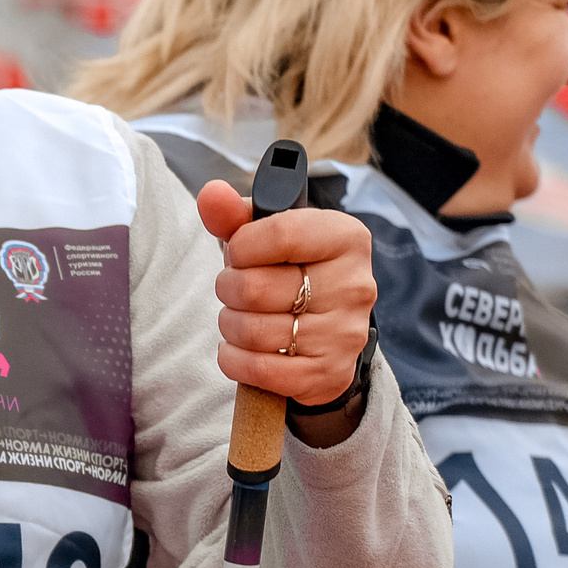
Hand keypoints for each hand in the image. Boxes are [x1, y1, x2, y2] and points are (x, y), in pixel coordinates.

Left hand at [197, 181, 376, 413]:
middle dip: (229, 288)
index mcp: (346, 238)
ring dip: (230, 325)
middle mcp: (356, 285)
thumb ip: (233, 214)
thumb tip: (211, 194)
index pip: (279, 234)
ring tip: (242, 317)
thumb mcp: (265, 235)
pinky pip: (257, 369)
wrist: (322, 329)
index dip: (241, 246)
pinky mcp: (330, 373)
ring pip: (250, 331)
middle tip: (237, 290)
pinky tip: (242, 348)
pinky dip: (234, 359)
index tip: (240, 253)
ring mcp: (346, 333)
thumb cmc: (287, 270)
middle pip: (254, 289)